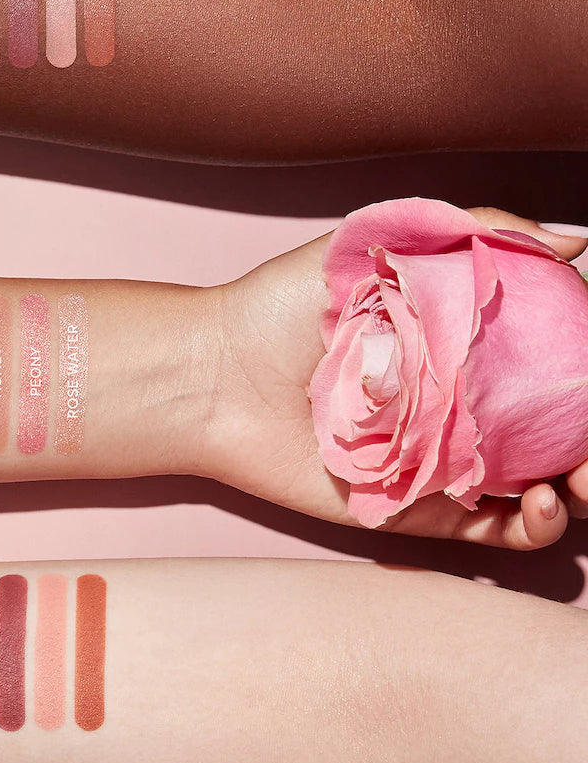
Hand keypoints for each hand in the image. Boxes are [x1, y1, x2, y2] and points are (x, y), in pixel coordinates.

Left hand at [206, 209, 587, 549]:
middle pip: (563, 429)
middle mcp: (467, 405)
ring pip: (545, 486)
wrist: (213, 375)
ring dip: (582, 487)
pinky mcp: (417, 509)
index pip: (558, 362)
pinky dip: (532, 526)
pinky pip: (493, 531)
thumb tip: (577, 242)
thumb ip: (476, 231)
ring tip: (584, 479)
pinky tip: (537, 503)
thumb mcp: (376, 242)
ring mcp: (446, 460)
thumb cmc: (283, 306)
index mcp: (468, 346)